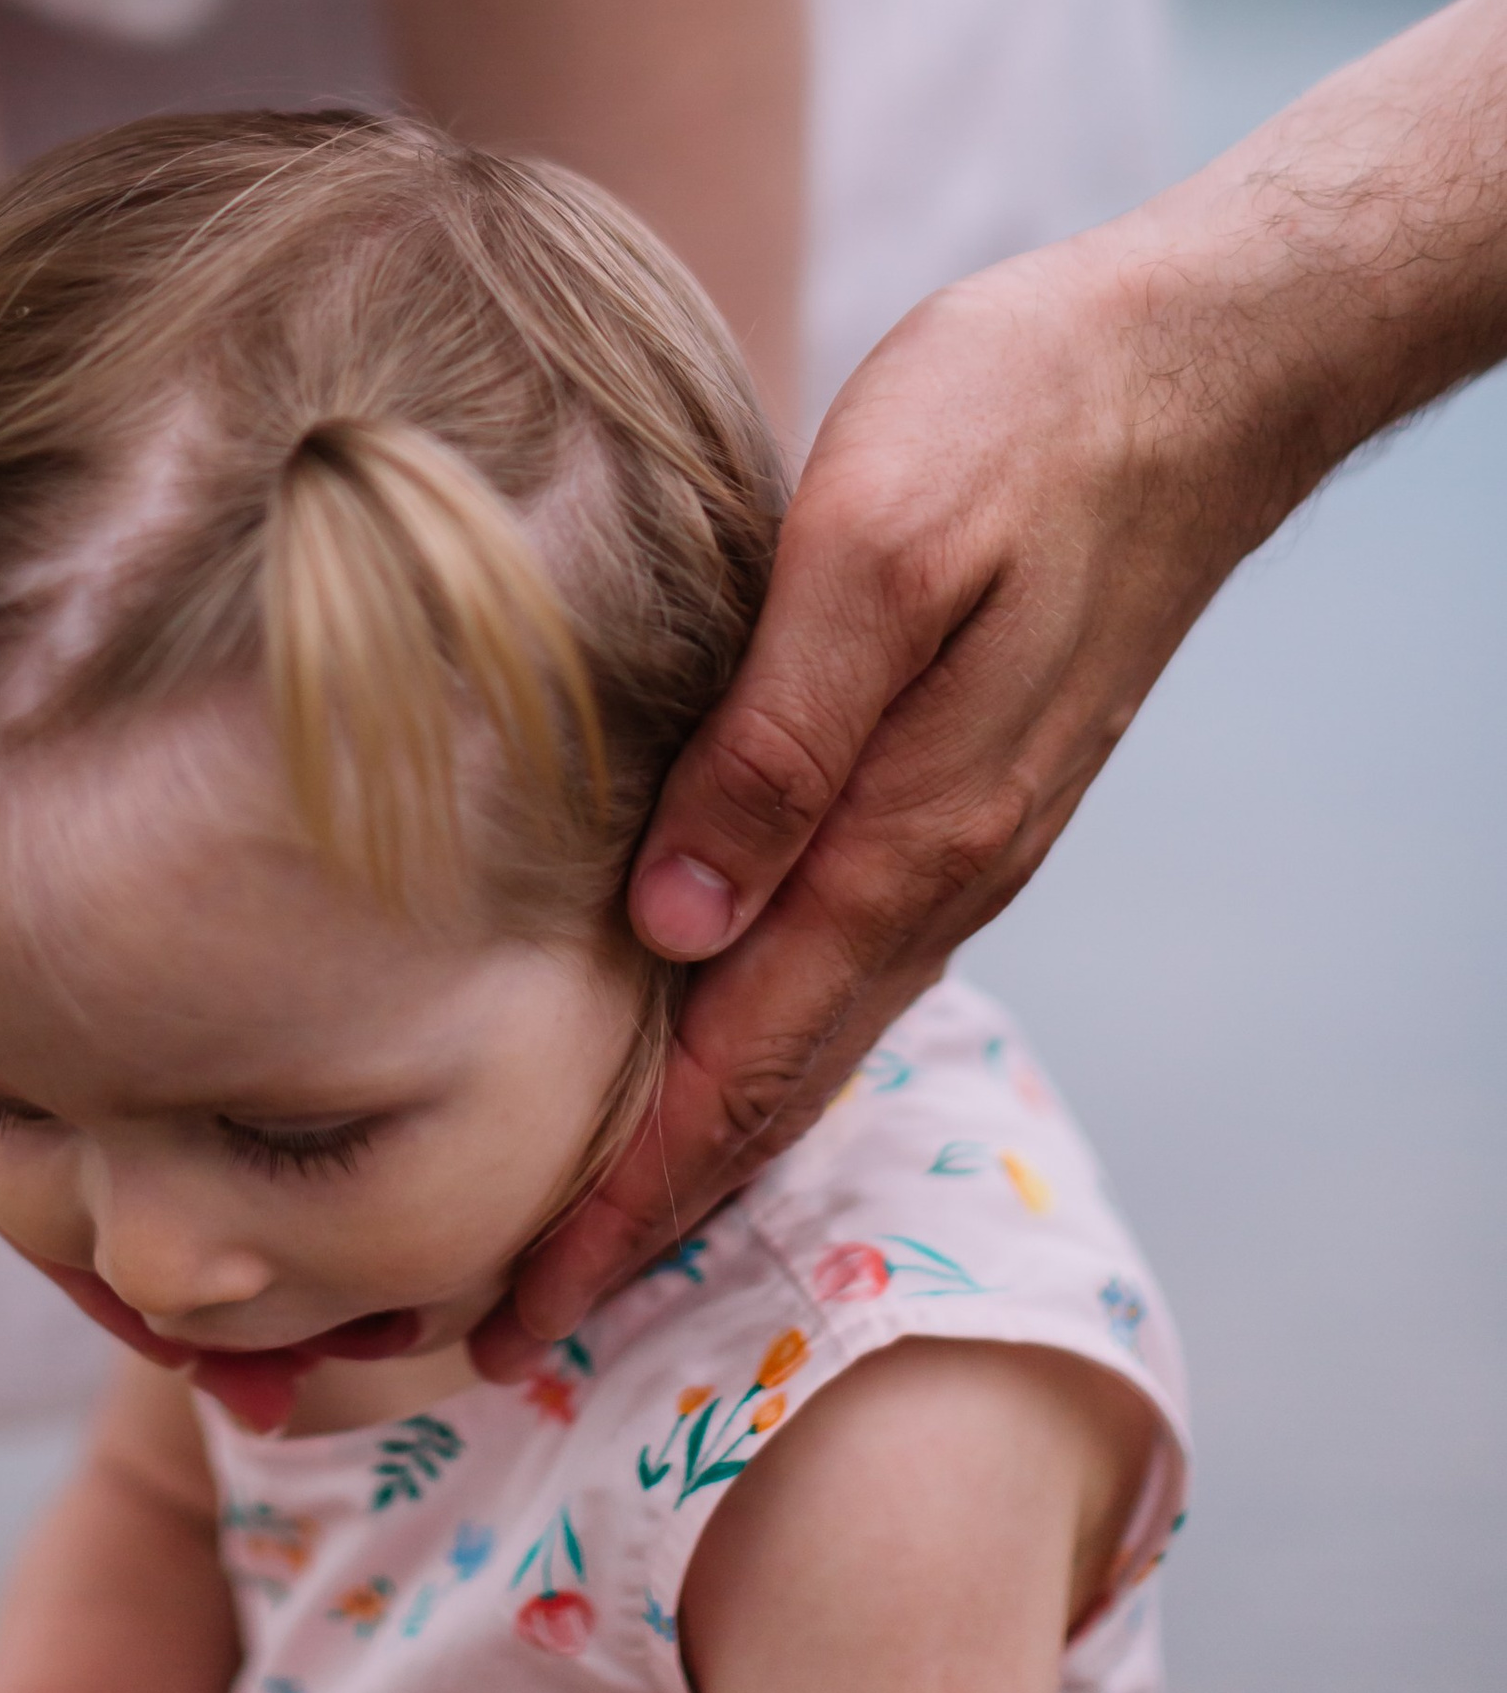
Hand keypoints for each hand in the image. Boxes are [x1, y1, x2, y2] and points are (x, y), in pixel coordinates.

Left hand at [475, 222, 1268, 1359]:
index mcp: (910, 841)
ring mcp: (957, 838)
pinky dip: (745, 1033)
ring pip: (800, 1033)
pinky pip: (834, 957)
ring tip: (572, 1213)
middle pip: (768, 1091)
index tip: (511, 1310)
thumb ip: (776, 740)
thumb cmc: (1021, 421)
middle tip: (500, 1323)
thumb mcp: (877, 549)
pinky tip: (685, 1028)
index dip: (621, 1202)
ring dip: (687, 1137)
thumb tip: (669, 925)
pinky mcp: (957, 787)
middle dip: (636, 1216)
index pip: (740, 1072)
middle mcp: (939, 872)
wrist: (1193, 369)